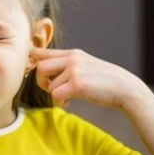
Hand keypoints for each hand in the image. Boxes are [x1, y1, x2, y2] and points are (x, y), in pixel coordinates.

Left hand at [30, 48, 148, 109]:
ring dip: (55, 94)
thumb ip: (67, 66)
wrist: (127, 89)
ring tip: (67, 97)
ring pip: (48, 84)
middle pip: (40, 67)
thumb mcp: (86, 67)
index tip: (26, 66)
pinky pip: (55, 94)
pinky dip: (60, 101)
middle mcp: (72, 58)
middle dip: (42, 82)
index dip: (31, 59)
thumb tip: (44, 69)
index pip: (44, 52)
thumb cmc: (105, 82)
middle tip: (52, 90)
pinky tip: (70, 102)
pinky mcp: (77, 83)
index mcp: (73, 54)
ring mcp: (75, 69)